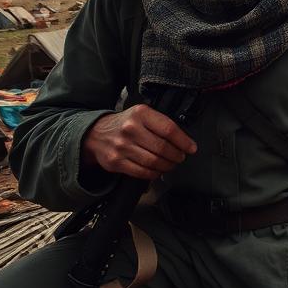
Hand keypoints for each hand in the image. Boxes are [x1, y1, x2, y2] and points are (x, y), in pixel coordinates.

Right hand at [80, 104, 196, 180]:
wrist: (96, 133)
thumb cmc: (126, 123)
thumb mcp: (142, 114)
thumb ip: (161, 124)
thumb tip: (184, 142)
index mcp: (141, 113)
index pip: (169, 129)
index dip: (183, 141)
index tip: (191, 148)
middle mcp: (130, 129)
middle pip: (162, 147)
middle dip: (177, 156)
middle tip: (180, 157)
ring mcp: (122, 146)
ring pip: (153, 162)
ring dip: (167, 166)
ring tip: (171, 164)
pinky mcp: (116, 162)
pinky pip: (142, 172)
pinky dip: (154, 174)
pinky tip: (158, 170)